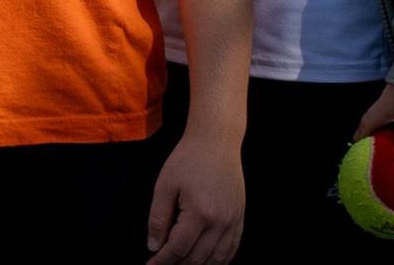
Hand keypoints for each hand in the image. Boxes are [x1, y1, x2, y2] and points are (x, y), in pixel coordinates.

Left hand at [146, 132, 243, 263]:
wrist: (216, 141)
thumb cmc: (188, 159)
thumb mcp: (165, 185)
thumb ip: (158, 218)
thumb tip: (153, 246)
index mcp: (199, 213)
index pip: (178, 249)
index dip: (162, 261)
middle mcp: (220, 222)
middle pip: (197, 258)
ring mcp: (233, 221)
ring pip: (217, 259)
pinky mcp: (240, 218)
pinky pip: (232, 249)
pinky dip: (219, 260)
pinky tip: (207, 262)